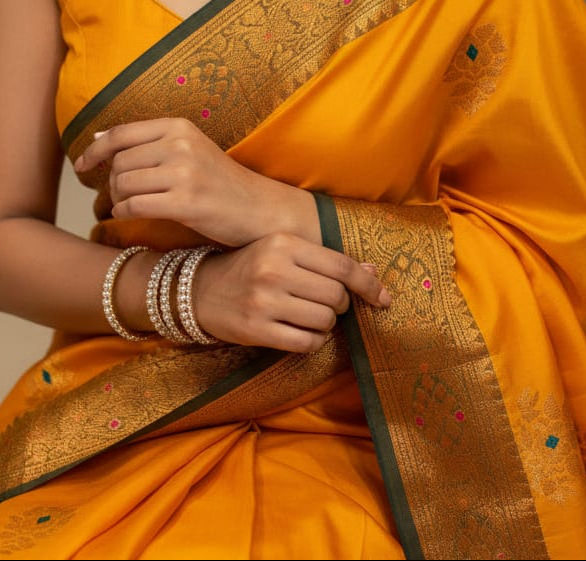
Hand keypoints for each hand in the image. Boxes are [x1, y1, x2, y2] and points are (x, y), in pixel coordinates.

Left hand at [74, 118, 319, 246]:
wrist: (260, 210)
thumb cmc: (219, 182)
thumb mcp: (190, 149)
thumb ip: (149, 142)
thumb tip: (99, 136)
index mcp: (180, 126)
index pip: (121, 133)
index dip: (94, 149)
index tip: (81, 165)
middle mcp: (181, 144)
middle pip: (119, 162)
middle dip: (111, 181)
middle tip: (119, 195)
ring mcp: (184, 173)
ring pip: (122, 184)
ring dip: (117, 198)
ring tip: (128, 205)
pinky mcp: (185, 202)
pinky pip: (133, 206)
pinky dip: (124, 213)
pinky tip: (132, 215)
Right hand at [193, 233, 390, 352]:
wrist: (201, 290)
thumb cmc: (250, 267)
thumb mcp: (283, 252)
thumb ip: (326, 261)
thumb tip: (371, 273)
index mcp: (284, 243)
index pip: (341, 266)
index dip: (368, 285)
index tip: (384, 298)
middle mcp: (274, 269)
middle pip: (336, 295)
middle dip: (340, 304)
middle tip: (326, 302)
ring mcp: (265, 301)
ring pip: (325, 320)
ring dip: (326, 323)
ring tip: (310, 315)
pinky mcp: (257, 329)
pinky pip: (307, 343)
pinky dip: (314, 341)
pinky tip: (303, 332)